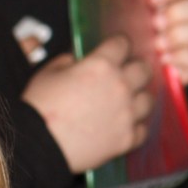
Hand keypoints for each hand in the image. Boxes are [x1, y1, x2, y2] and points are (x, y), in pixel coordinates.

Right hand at [22, 35, 151, 173]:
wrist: (39, 144)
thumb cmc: (39, 108)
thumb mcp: (47, 72)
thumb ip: (67, 61)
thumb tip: (77, 61)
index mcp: (100, 65)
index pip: (122, 43)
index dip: (118, 44)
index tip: (116, 48)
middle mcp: (119, 86)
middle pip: (144, 69)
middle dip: (135, 68)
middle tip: (127, 73)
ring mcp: (126, 114)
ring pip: (148, 100)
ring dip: (138, 98)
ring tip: (127, 102)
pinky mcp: (126, 138)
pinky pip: (142, 130)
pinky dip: (134, 127)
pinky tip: (123, 126)